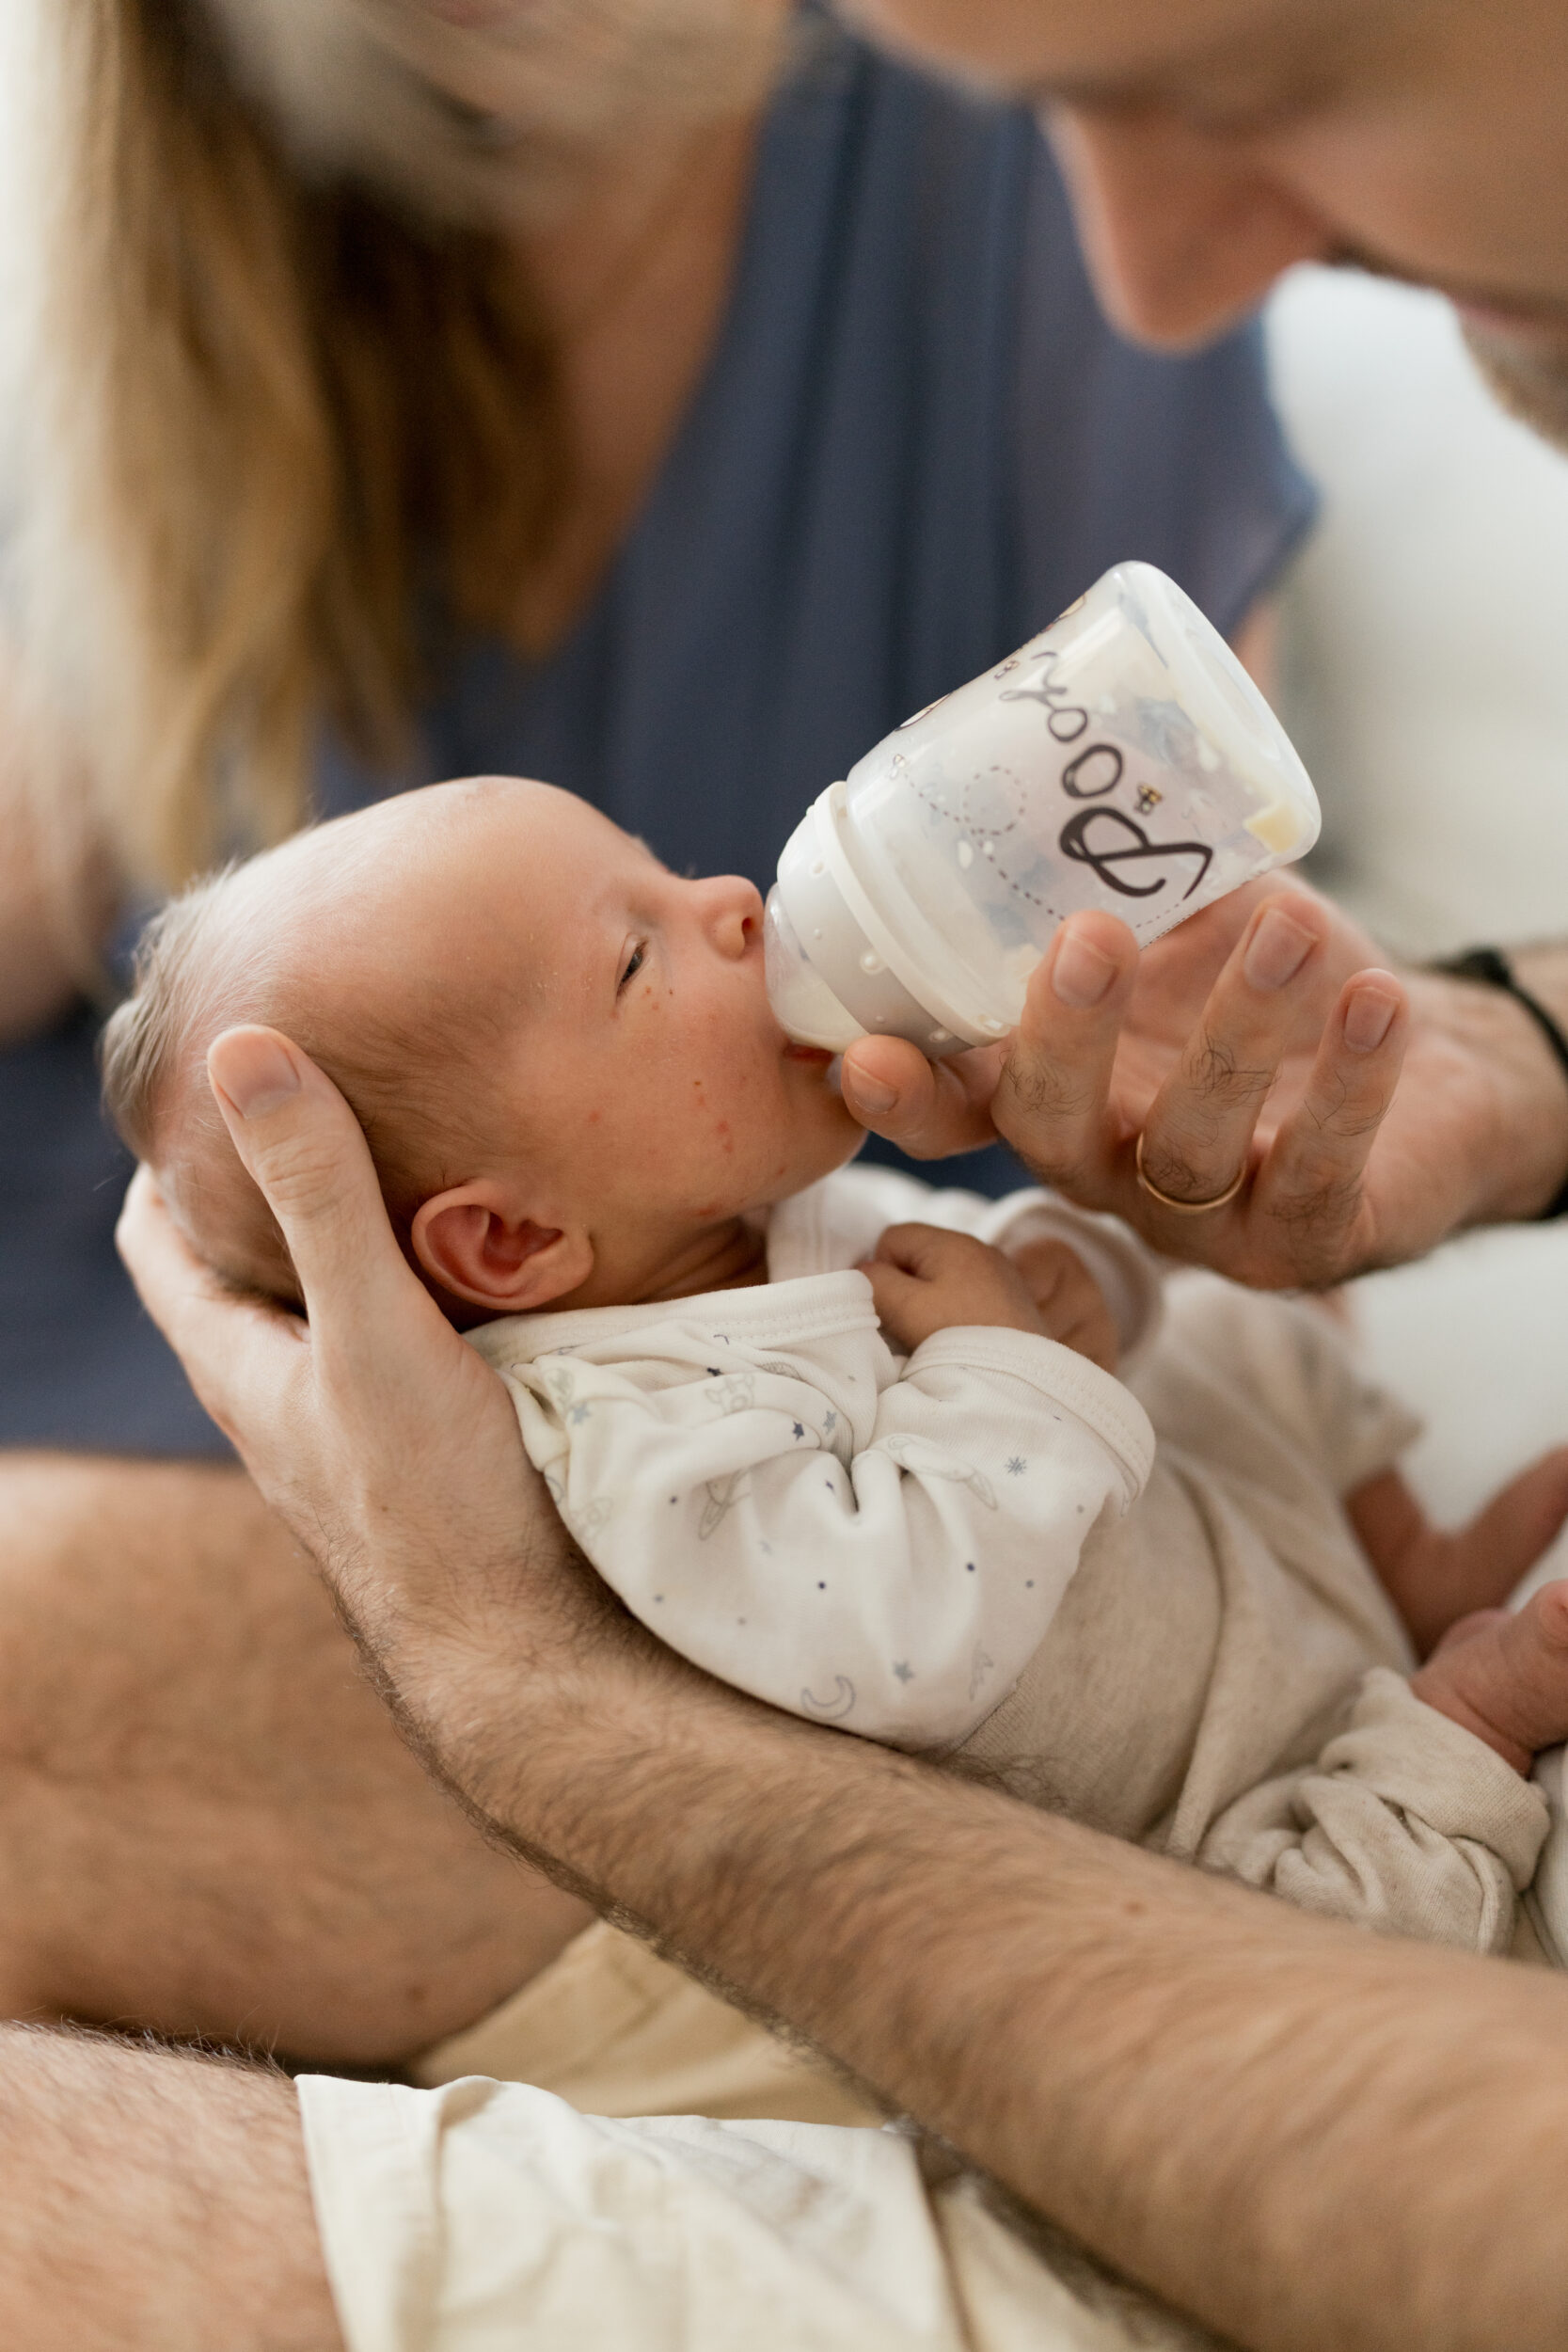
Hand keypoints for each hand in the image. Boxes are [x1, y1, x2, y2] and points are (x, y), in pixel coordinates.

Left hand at [114, 1027, 689, 1850]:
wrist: (533, 1656)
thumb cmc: (439, 1507)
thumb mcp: (370, 1333)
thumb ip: (319, 1196)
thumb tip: (243, 1048)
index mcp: (237, 1367)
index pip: (155, 1242)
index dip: (162, 1157)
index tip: (207, 1074)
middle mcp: (287, 1398)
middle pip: (250, 1265)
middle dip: (270, 1179)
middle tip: (328, 1085)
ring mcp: (362, 1427)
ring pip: (337, 1305)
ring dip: (359, 1231)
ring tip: (417, 1144)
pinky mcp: (436, 1446)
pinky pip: (413, 1339)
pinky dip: (431, 1282)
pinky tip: (496, 1254)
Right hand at [842, 879, 1567, 1288]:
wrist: (1435, 1070)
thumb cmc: (1277, 978)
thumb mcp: (1190, 916)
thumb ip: (1123, 864)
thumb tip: (1067, 753)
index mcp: (1054, 1091)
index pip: (952, 1108)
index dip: (902, 1095)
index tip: (865, 1056)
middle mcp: (1110, 1166)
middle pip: (1049, 1131)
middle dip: (1063, 1040)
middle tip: (1088, 937)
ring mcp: (1204, 1219)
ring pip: (1190, 1149)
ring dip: (1237, 1033)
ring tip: (1291, 925)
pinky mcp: (1310, 1242)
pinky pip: (1318, 1178)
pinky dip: (1347, 1088)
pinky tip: (1374, 1001)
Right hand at [860, 1221, 1109, 1358]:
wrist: (1026, 1378)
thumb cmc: (961, 1337)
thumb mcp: (905, 1307)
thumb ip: (874, 1282)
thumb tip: (862, 1273)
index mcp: (952, 1242)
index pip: (892, 1238)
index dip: (879, 1271)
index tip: (889, 1308)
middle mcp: (980, 1250)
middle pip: (918, 1258)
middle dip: (904, 1289)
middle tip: (909, 1326)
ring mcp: (1000, 1277)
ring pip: (941, 1280)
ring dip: (929, 1307)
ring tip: (935, 1339)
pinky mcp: (1011, 1304)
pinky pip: (966, 1299)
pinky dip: (954, 1317)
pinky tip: (959, 1342)